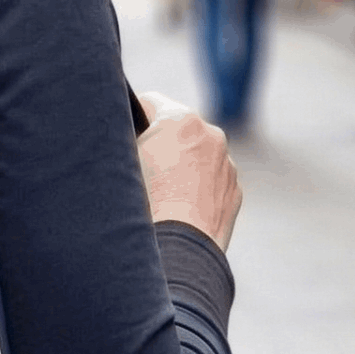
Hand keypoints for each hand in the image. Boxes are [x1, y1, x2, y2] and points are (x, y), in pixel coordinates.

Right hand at [134, 92, 242, 251]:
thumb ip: (125, 139)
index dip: (132, 117)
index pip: (149, 101)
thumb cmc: (142, 206)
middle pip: (177, 128)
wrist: (177, 252)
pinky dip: (197, 188)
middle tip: (140, 171)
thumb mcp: (120, 162)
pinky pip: (212, 180)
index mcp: (180, 120)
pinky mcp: (234, 191)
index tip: (123, 135)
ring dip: (181, 166)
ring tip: (161, 195)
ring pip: (198, 154)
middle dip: (160, 143)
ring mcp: (227, 164)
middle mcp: (211, 135)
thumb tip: (126, 138)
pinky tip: (180, 209)